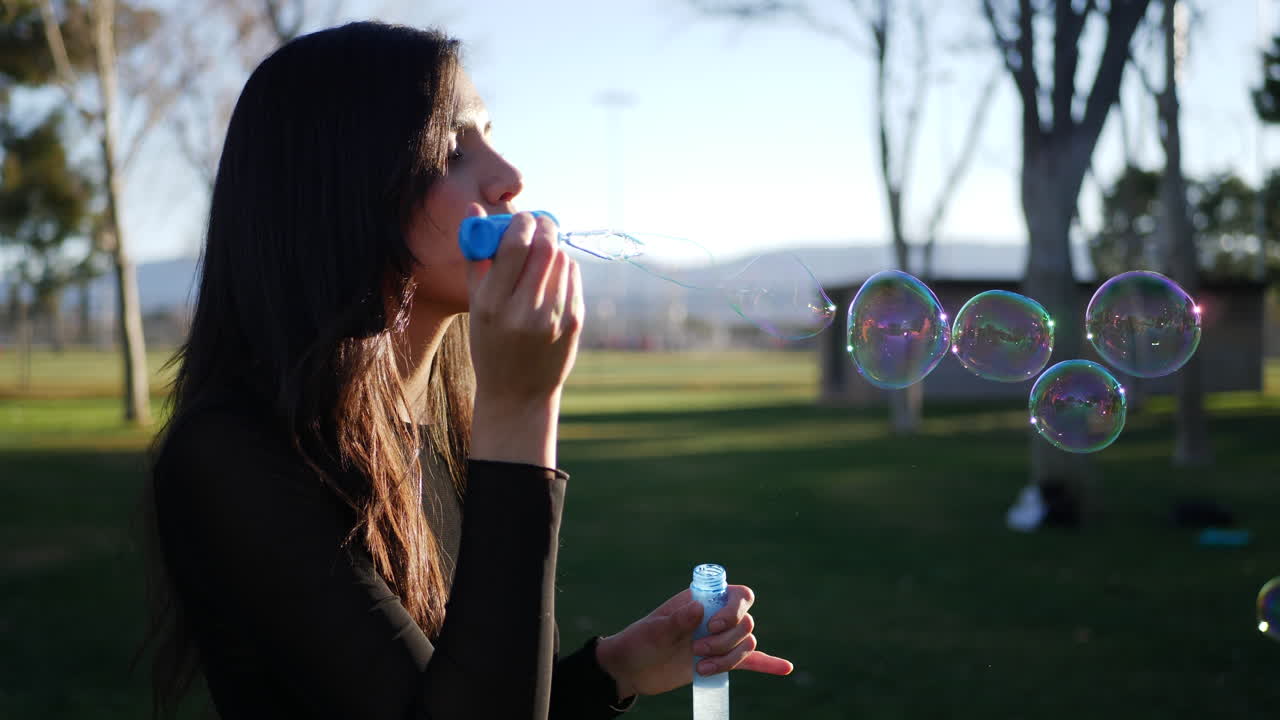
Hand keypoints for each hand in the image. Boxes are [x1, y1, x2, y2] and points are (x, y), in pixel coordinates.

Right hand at [466, 206, 583, 466]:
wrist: (518, 393)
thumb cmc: (491, 342)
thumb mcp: (476, 304)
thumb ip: (475, 255)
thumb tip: (474, 209)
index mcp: (492, 304)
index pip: (515, 246)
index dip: (522, 223)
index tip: (523, 218)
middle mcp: (524, 311)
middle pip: (544, 248)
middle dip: (544, 227)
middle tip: (540, 223)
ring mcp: (553, 319)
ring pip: (561, 260)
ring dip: (553, 250)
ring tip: (542, 258)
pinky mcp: (574, 323)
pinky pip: (573, 278)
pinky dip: (564, 270)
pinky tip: (552, 280)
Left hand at [595, 585, 792, 700]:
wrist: (632, 669)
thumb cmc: (639, 642)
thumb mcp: (653, 630)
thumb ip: (676, 620)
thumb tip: (699, 609)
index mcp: (702, 600)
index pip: (737, 595)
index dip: (734, 610)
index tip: (713, 626)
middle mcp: (716, 618)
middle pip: (745, 623)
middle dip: (726, 641)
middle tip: (696, 650)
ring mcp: (720, 640)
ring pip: (747, 644)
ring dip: (728, 658)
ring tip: (700, 667)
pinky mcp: (720, 662)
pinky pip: (751, 661)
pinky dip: (768, 664)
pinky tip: (785, 668)